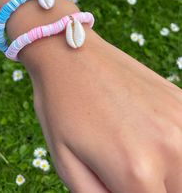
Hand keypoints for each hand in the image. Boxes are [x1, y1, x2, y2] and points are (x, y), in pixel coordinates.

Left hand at [27, 28, 181, 192]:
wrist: (70, 54)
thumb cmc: (63, 107)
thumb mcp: (68, 166)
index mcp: (136, 171)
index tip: (115, 180)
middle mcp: (170, 148)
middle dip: (149, 188)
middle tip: (123, 168)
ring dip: (167, 172)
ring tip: (135, 150)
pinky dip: (172, 147)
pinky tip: (147, 131)